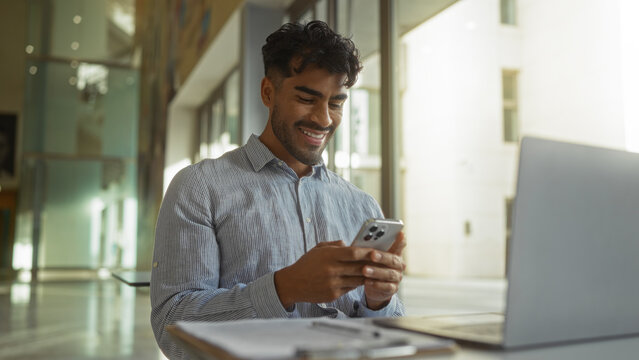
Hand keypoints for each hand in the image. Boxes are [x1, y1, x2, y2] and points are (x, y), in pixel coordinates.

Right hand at [274, 241, 399, 308]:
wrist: (292, 283)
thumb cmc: (307, 263)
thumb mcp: (319, 249)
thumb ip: (336, 245)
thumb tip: (351, 244)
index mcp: (329, 255)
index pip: (354, 253)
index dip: (367, 252)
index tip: (377, 250)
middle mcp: (331, 270)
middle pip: (359, 267)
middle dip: (372, 264)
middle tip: (383, 262)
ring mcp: (333, 284)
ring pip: (357, 279)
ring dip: (367, 276)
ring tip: (375, 271)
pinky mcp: (333, 295)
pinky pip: (350, 288)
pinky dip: (356, 284)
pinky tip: (361, 280)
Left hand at [363, 231, 405, 309]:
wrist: (373, 286)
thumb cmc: (371, 266)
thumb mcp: (368, 257)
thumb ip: (366, 249)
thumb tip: (347, 241)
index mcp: (394, 253)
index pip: (400, 244)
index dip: (400, 240)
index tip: (399, 232)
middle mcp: (398, 265)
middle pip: (393, 259)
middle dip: (382, 256)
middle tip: (372, 254)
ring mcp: (397, 277)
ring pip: (389, 273)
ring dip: (376, 271)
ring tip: (364, 270)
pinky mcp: (393, 288)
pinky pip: (387, 287)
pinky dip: (377, 284)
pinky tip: (367, 281)